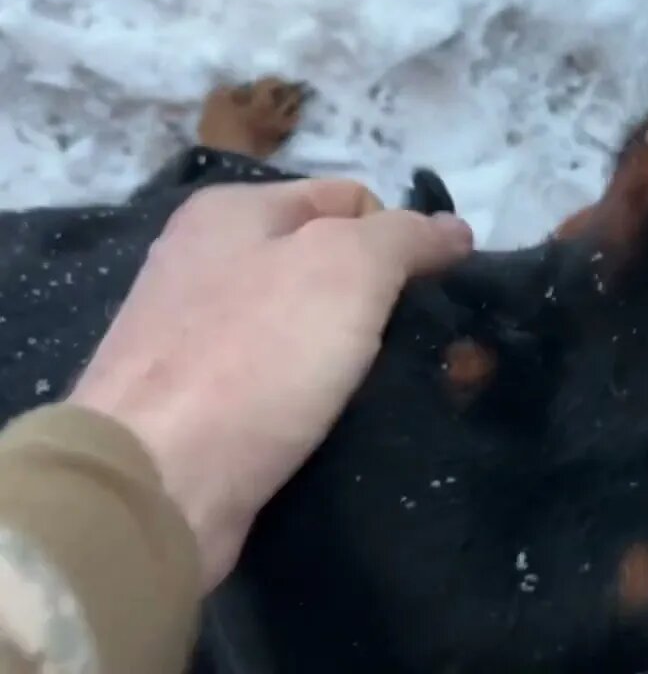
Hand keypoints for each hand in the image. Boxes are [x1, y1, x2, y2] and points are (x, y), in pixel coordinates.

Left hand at [67, 179, 473, 591]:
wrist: (156, 482)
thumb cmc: (255, 356)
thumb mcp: (348, 268)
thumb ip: (407, 237)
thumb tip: (455, 230)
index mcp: (232, 211)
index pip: (351, 199)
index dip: (402, 238)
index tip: (433, 293)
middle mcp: (207, 262)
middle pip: (326, 263)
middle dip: (380, 299)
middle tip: (423, 345)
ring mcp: (197, 336)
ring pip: (307, 327)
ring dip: (353, 353)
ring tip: (392, 386)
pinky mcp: (200, 403)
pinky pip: (281, 382)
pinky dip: (316, 396)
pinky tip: (341, 420)